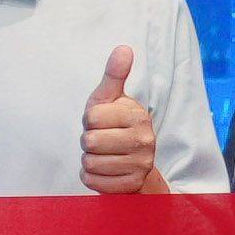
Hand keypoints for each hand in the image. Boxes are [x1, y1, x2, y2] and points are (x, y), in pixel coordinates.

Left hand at [79, 46, 158, 196]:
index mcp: (138, 116)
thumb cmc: (113, 124)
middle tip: (101, 140)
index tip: (101, 121)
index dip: (89, 120)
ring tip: (104, 155)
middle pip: (90, 141)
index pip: (91, 117)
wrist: (131, 161)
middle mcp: (145, 140)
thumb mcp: (110, 98)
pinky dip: (92, 177)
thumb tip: (123, 48)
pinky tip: (105, 170)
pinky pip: (93, 182)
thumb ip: (114, 75)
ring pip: (90, 163)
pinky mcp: (131, 186)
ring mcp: (141, 165)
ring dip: (89, 160)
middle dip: (88, 141)